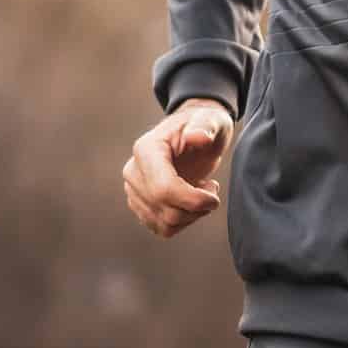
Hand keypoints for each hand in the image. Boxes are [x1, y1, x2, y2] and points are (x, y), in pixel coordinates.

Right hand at [122, 99, 232, 238]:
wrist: (195, 133)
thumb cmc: (204, 124)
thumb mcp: (211, 119)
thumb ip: (205, 126)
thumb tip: (198, 136)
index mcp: (146, 149)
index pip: (163, 189)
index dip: (193, 199)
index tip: (214, 193)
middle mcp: (133, 171)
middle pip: (165, 210)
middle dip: (196, 207)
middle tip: (212, 189)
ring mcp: (134, 190)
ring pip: (164, 224)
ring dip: (192, 215)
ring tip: (203, 192)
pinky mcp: (140, 205)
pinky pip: (162, 228)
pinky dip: (183, 221)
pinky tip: (192, 201)